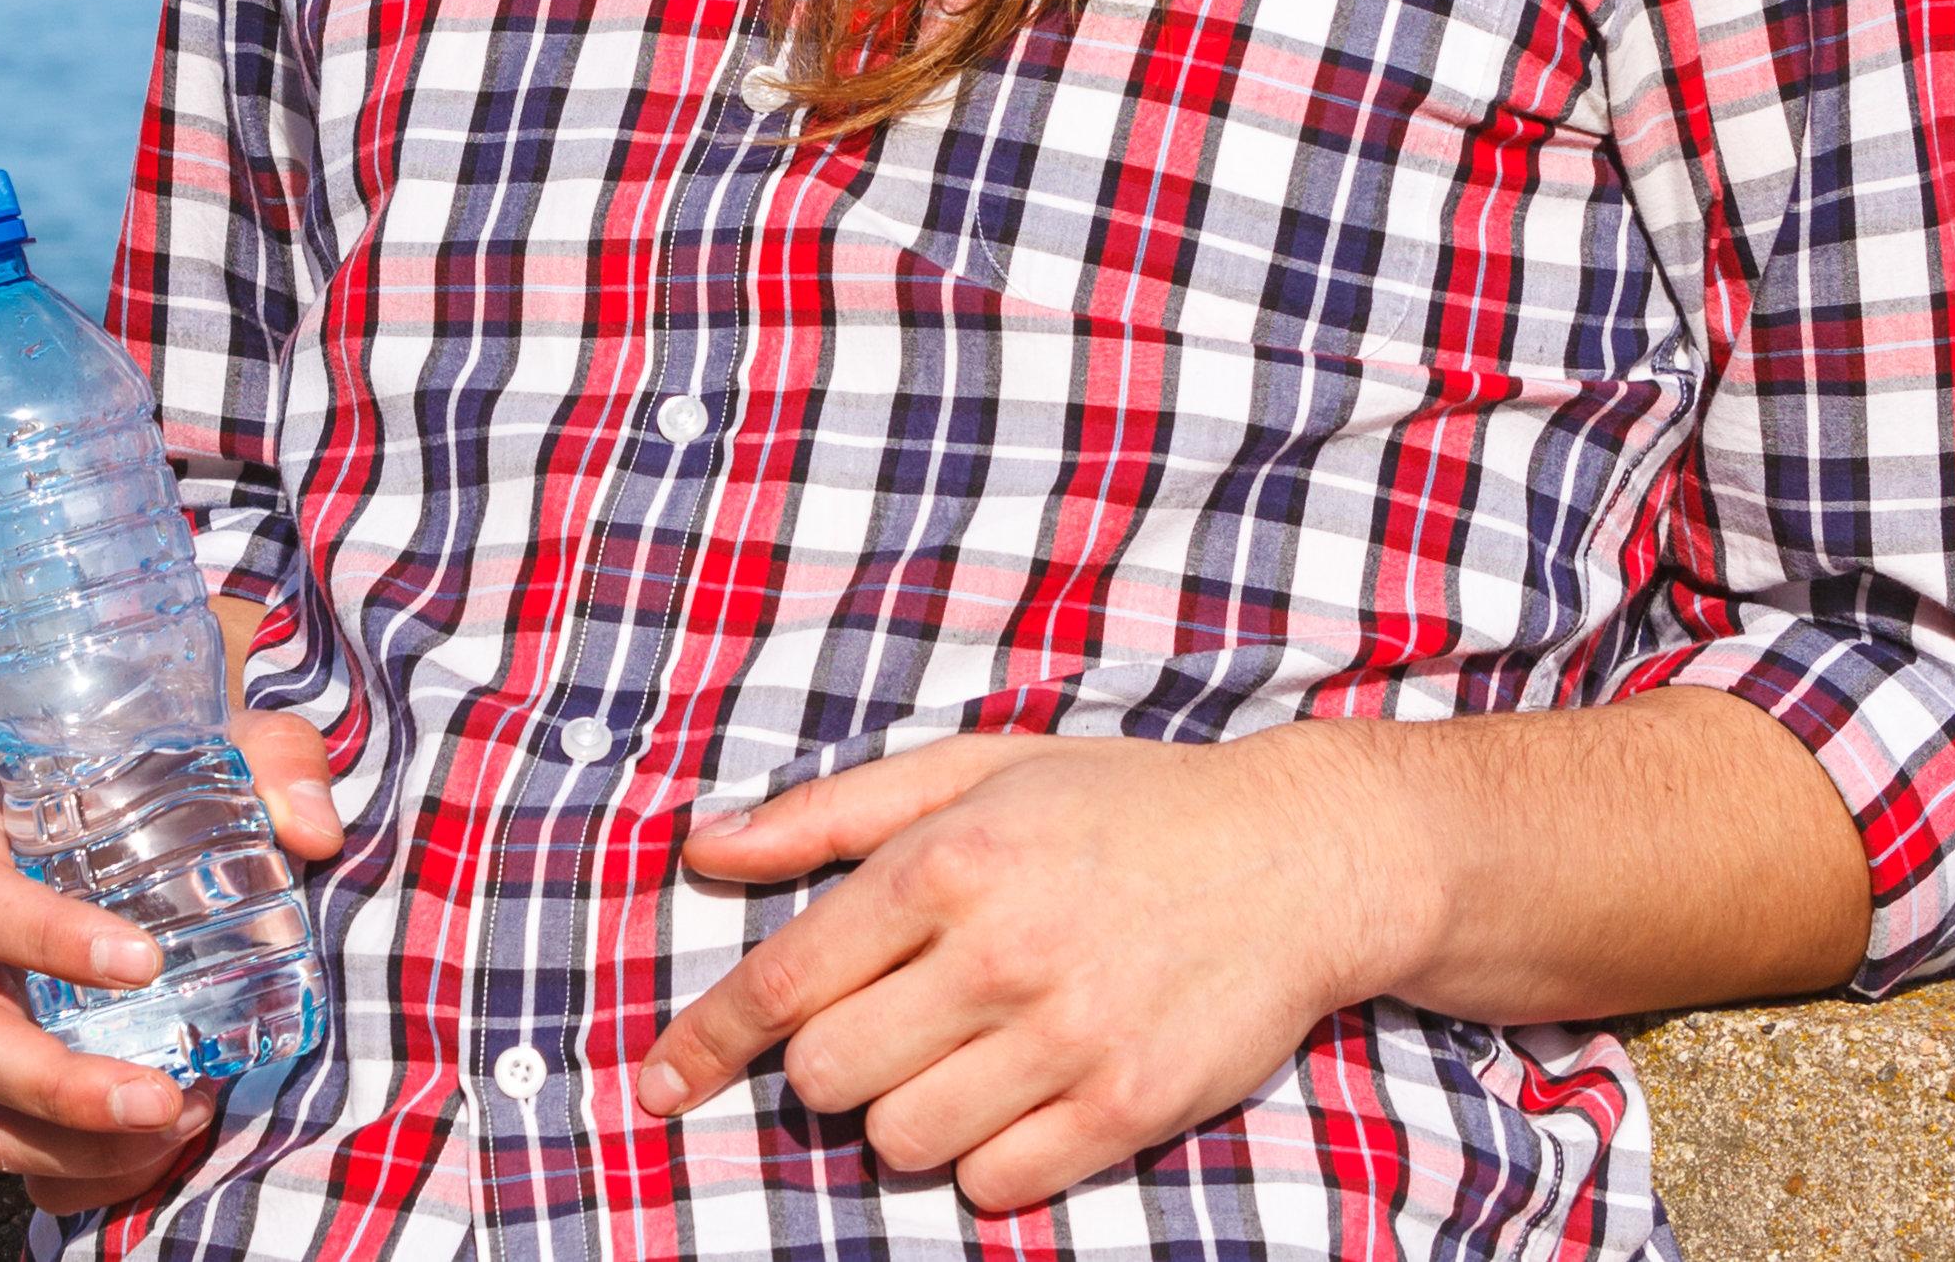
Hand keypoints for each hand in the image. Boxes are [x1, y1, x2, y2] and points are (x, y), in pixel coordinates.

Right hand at [0, 704, 340, 1215]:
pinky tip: (171, 1143)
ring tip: (187, 1116)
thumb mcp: (214, 741)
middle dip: (61, 1087)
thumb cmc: (159, 772)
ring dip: (87, 1143)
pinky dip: (95, 1176)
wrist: (140, 815)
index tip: (144, 962)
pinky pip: (28, 1162)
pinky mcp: (8, 1091)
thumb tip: (313, 830)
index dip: (45, 940)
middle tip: (166, 1097)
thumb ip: (273, 758)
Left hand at [633, 730, 1402, 1212]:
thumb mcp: (972, 770)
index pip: (783, 981)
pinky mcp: (1129, 1106)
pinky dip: (984, 1160)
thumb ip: (829, 815)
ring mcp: (1065, 1036)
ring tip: (957, 1060)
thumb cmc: (1119, 805)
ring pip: (901, 1140)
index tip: (656, 1085)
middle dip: (828, 1067)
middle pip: (827, 1077)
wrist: (1297, 857)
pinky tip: (1016, 1100)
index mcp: (944, 863)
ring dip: (903, 1117)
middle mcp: (996, 952)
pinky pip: (996, 1184)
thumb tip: (705, 850)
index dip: (704, 1043)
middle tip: (883, 1028)